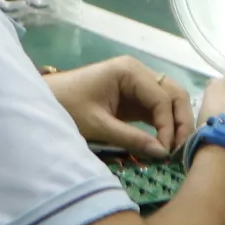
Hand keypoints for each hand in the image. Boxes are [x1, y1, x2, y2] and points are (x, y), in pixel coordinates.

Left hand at [48, 58, 193, 159]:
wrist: (45, 101)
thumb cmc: (67, 107)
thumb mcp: (98, 125)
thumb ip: (132, 138)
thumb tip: (163, 153)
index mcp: (130, 71)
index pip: (162, 97)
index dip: (168, 125)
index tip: (166, 151)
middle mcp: (139, 72)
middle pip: (173, 94)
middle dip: (180, 121)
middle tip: (180, 150)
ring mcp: (137, 84)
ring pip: (169, 101)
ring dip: (175, 123)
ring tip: (175, 149)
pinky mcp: (133, 98)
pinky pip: (157, 109)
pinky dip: (163, 125)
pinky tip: (165, 144)